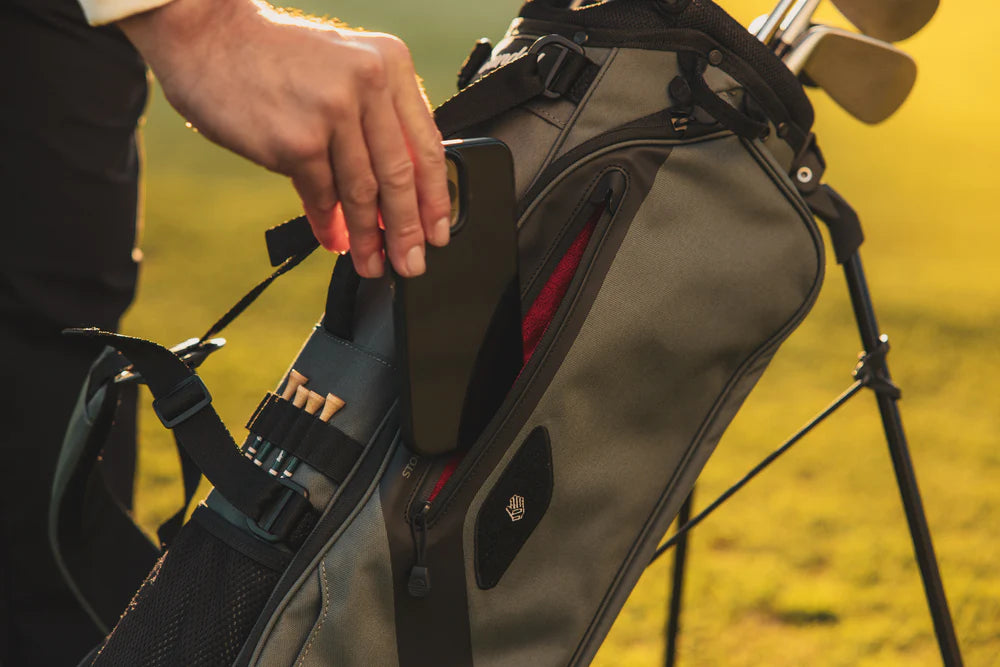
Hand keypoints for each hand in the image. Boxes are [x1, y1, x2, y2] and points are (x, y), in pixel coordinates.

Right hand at [118, 0, 451, 276]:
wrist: (208, 37)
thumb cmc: (276, 58)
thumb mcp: (345, 68)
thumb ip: (378, 117)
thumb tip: (403, 189)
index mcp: (390, 62)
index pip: (426, 143)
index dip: (435, 196)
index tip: (438, 230)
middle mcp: (369, 82)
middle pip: (400, 174)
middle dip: (408, 229)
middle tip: (411, 262)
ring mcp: (333, 111)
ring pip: (363, 192)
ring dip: (369, 237)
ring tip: (373, 263)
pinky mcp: (298, 140)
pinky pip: (322, 195)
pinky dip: (329, 223)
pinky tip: (334, 239)